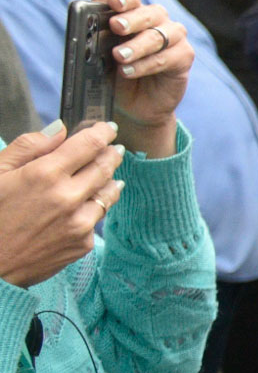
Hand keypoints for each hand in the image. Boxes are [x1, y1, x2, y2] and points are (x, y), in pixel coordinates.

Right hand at [0, 122, 123, 285]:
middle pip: (105, 166)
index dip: (103, 133)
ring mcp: (79, 222)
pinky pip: (97, 217)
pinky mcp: (82, 243)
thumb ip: (28, 147)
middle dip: (111, 153)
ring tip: (108, 172)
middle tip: (114, 148)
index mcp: (45, 174)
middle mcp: (67, 197)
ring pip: (108, 192)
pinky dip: (96, 206)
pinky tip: (91, 202)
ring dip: (110, 178)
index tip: (108, 129)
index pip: (89, 144)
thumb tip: (60, 130)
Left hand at [93, 0, 189, 157]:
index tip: (113, 1)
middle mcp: (158, 22)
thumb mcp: (100, 50)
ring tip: (119, 57)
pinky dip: (148, 64)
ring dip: (138, 45)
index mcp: (135, 15)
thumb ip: (98, 23)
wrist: (132, 106)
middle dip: (132, 19)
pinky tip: (130, 71)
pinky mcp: (184, 58)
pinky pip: (169, 56)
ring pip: (160, 34)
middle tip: (116, 27)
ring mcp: (174, 39)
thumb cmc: (116, 74)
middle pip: (150, 12)